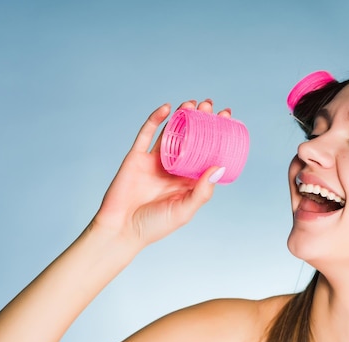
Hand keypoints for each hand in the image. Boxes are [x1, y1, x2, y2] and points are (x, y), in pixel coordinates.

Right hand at [93, 99, 230, 245]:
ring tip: (194, 103)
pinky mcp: (137, 157)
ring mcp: (155, 161)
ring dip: (182, 116)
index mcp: (188, 181)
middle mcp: (174, 168)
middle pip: (191, 139)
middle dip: (201, 121)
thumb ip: (202, 191)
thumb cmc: (155, 225)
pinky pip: (146, 134)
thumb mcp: (184, 210)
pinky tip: (167, 108)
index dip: (217, 137)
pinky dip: (156, 119)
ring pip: (171, 133)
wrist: (121, 229)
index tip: (227, 120)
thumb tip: (219, 165)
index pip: (207, 154)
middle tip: (210, 106)